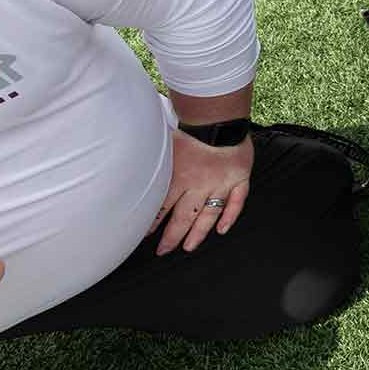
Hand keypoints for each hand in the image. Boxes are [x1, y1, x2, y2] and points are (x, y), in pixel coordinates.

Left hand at [155, 128, 252, 254]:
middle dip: (172, 236)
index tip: (146, 235)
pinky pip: (236, 202)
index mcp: (180, 177)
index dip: (153, 223)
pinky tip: (222, 230)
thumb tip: (128, 153)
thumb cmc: (191, 126)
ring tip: (189, 247)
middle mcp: (200, 185)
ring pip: (209, 214)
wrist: (222, 118)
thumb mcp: (164, 139)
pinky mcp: (239, 179)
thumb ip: (150, 151)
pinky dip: (230, 216)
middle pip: (184, 217)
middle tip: (164, 251)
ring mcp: (221, 184)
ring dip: (198, 233)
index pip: (163, 207)